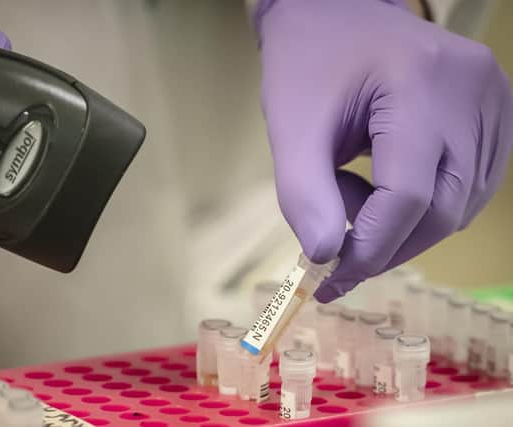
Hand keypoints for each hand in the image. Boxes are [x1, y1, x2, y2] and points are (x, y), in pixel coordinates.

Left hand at [256, 0, 512, 301]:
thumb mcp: (290, 126)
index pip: (408, 195)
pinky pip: (470, 185)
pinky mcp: (494, 111)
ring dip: (405, 227)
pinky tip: (386, 190)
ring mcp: (494, 99)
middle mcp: (473, 91)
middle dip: (387, 246)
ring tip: (353, 200)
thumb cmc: (307, 64)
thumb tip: (324, 258)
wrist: (334, 14)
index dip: (370, 248)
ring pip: (461, 204)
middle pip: (443, 207)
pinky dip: (427, 207)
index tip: (330, 278)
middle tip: (339, 257)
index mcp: (420, 83)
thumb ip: (303, 195)